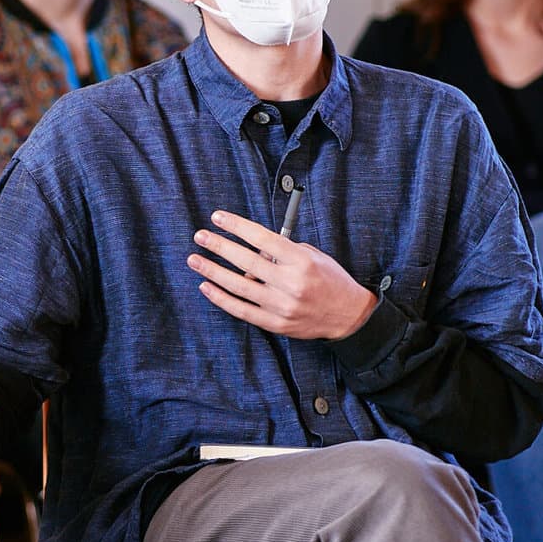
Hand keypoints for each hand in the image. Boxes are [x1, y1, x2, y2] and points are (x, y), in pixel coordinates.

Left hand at [188, 209, 376, 340]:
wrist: (348, 315)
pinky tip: (206, 287)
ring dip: (213, 271)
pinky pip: (241, 310)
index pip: (262, 238)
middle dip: (219, 246)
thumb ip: (282, 251)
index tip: (217, 217)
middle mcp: (290, 283)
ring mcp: (281, 306)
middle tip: (200, 236)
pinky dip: (221, 298)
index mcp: (301, 261)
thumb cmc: (329, 279)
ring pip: (238, 286)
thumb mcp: (313, 256)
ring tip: (195, 260)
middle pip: (246, 261)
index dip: (237, 226)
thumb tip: (250, 247)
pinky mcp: (276, 323)